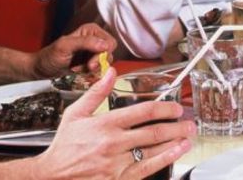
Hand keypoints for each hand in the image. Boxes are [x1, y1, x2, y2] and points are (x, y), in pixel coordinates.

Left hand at [31, 23, 116, 78]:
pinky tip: (79, 73)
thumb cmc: (49, 57)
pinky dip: (90, 75)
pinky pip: (99, 71)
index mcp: (91, 31)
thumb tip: (105, 45)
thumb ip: (85, 43)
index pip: (110, 43)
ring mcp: (93, 53)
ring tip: (77, 69)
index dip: (102, 55)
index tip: (90, 64)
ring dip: (92, 70)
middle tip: (84, 68)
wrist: (41, 70)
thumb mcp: (65, 46)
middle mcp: (95, 40)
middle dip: (97, 64)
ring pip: (105, 64)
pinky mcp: (90, 64)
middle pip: (110, 54)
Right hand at [32, 69, 193, 179]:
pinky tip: (174, 154)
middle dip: (176, 126)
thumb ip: (96, 93)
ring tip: (188, 137)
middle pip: (153, 132)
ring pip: (153, 151)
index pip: (142, 112)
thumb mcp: (75, 114)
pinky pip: (146, 170)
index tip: (175, 107)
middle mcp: (113, 144)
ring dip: (174, 143)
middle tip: (189, 122)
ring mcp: (116, 164)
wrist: (52, 175)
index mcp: (104, 124)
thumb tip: (111, 72)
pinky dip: (164, 160)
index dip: (164, 108)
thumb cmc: (64, 146)